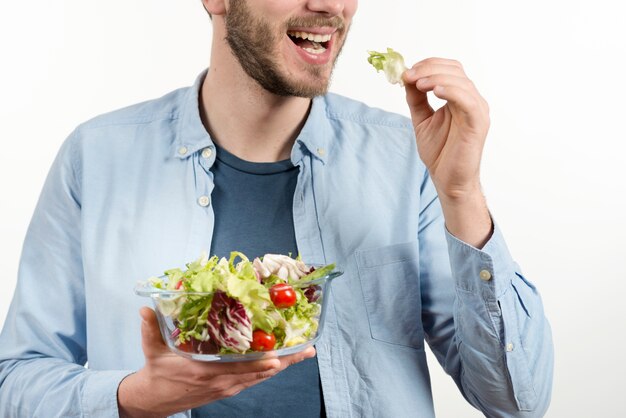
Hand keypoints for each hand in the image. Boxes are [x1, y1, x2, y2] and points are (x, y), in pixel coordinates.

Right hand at [118, 307, 315, 417]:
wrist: (154, 400)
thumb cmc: (157, 372)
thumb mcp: (152, 350)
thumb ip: (150, 329)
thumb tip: (145, 309)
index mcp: (204, 372)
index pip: (237, 369)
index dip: (258, 364)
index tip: (277, 356)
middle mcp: (220, 382)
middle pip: (258, 373)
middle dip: (285, 362)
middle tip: (307, 350)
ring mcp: (226, 387)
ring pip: (260, 377)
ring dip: (283, 366)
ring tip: (304, 353)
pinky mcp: (227, 389)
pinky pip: (254, 381)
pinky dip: (270, 371)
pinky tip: (284, 362)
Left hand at [403, 58, 492, 246]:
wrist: (448, 180)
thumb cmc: (440, 152)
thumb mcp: (422, 119)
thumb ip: (416, 98)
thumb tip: (406, 77)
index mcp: (460, 98)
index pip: (449, 69)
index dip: (428, 64)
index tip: (406, 71)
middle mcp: (472, 100)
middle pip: (455, 70)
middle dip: (429, 68)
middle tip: (408, 76)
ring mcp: (477, 111)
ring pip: (461, 82)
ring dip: (436, 77)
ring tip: (417, 83)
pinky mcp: (478, 123)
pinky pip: (467, 100)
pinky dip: (451, 91)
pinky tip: (434, 91)